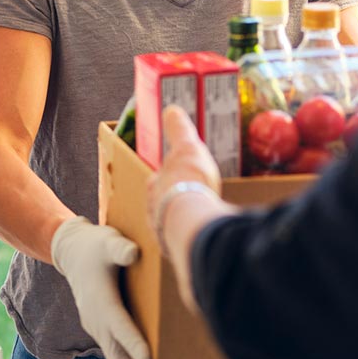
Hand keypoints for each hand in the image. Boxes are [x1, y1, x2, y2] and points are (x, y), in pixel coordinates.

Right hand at [51, 216, 150, 358]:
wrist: (73, 251)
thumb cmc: (96, 245)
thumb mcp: (109, 241)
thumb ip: (120, 248)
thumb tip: (134, 253)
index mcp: (101, 302)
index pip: (120, 329)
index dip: (135, 347)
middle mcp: (96, 320)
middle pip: (117, 355)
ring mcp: (96, 325)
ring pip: (115, 356)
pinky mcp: (100, 325)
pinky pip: (115, 349)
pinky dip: (131, 358)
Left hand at [147, 105, 222, 234]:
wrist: (193, 219)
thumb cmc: (188, 181)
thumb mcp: (186, 146)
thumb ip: (178, 129)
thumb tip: (171, 109)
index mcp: (155, 187)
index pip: (155, 180)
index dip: (163, 176)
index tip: (168, 175)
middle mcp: (155, 211)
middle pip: (161, 206)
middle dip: (170, 202)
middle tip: (185, 198)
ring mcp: (166, 232)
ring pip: (170, 225)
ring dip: (179, 222)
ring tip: (195, 219)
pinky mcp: (180, 249)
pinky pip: (184, 241)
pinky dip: (191, 237)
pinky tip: (202, 236)